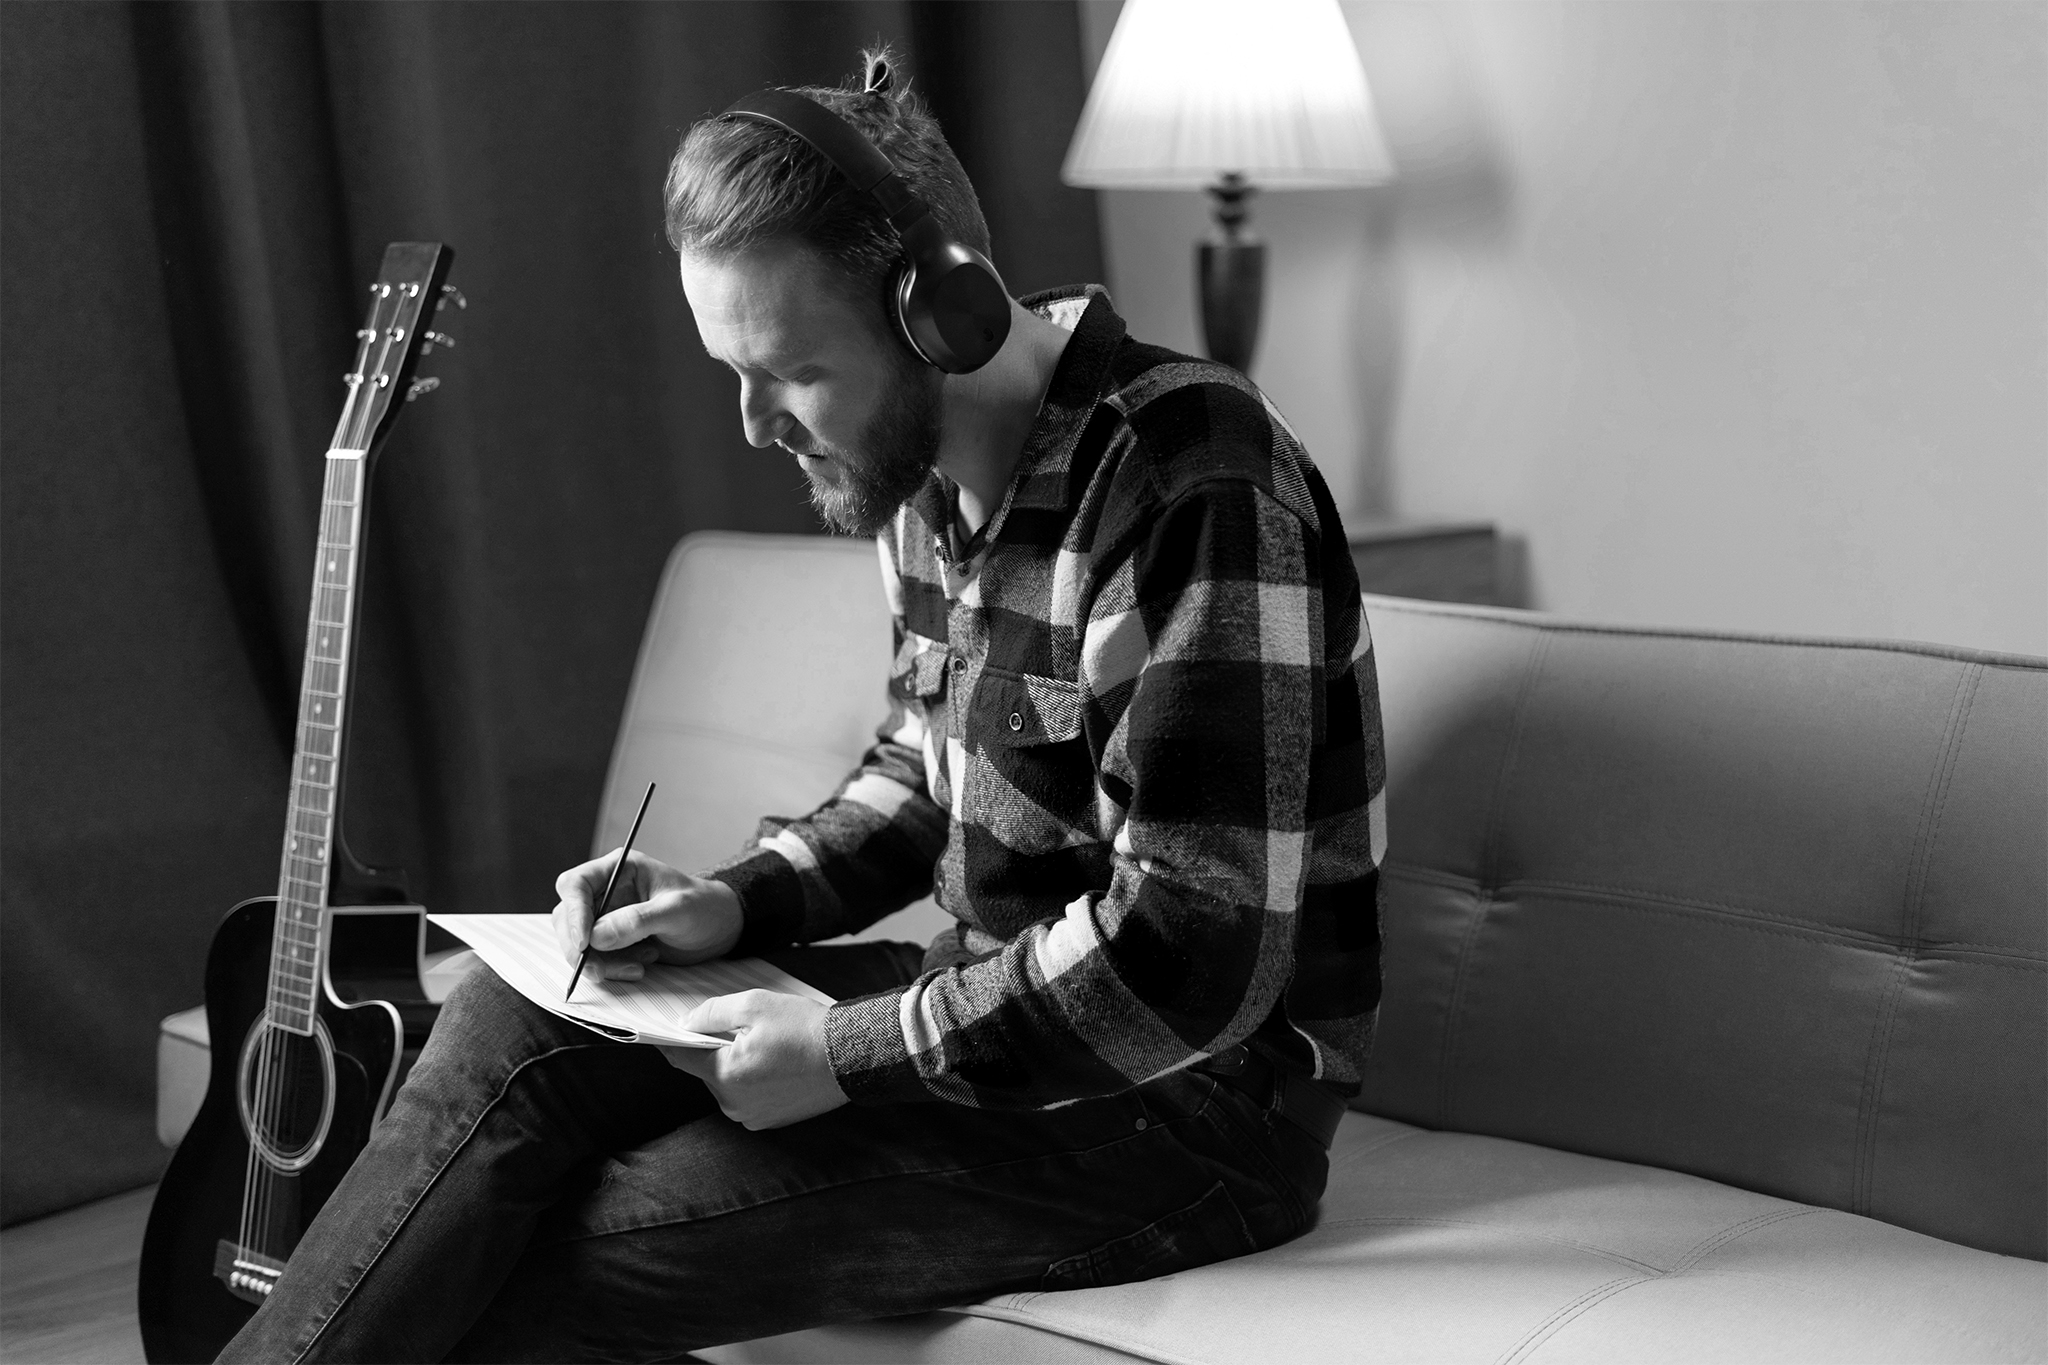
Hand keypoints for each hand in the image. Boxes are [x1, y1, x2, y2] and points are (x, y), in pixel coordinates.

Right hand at [552, 850, 742, 981]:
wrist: (720, 928)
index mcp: (619, 869)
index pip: (576, 884)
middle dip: (581, 948)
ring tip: (638, 965)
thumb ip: (638, 920)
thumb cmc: (704, 907)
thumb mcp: (677, 910)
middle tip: (601, 969)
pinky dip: (610, 969)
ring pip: (577, 942)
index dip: (574, 913)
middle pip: (568, 917)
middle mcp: (607, 891)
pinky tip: (640, 966)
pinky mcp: (612, 941)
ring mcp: (607, 917)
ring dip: (599, 962)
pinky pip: (594, 959)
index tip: (584, 942)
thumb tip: (596, 936)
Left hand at [662, 991, 847, 1129]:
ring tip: (765, 1043)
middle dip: (715, 1048)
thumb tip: (686, 1023)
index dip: (671, 1040)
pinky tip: (776, 1060)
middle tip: (737, 1026)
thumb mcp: (755, 1005)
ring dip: (736, 1063)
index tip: (665, 1028)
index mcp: (725, 1076)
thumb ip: (712, 1013)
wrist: (852, 1056)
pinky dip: (754, 1078)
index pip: (681, 1058)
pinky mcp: (771, 1120)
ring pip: (729, 1083)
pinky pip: (749, 1096)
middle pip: (707, 1071)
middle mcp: (734, 1104)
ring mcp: (753, 1116)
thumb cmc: (805, 1028)